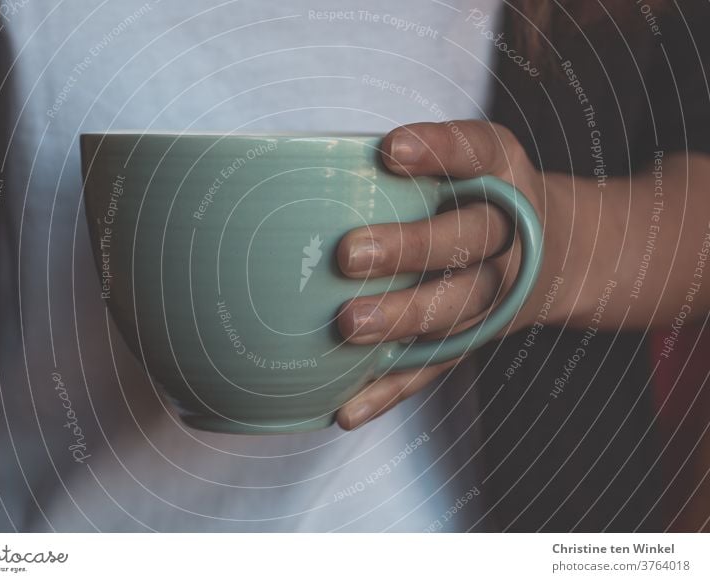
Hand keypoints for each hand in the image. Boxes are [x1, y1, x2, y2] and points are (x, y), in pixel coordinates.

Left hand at [335, 121, 568, 429]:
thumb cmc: (479, 197)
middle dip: (410, 249)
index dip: (438, 150)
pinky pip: (436, 366)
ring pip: (456, 309)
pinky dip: (391, 390)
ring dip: (401, 319)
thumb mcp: (467, 161)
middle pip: (466, 242)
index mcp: (501, 174)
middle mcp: (507, 235)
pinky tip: (348, 407)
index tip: (390, 150)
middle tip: (349, 254)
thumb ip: (414, 161)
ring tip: (348, 326)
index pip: (476, 151)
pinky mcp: (473, 339)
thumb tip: (306, 169)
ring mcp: (496, 293)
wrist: (555, 254)